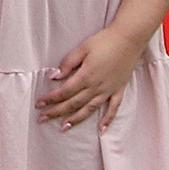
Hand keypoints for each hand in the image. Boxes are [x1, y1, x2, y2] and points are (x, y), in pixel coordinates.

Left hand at [37, 22, 153, 129]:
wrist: (129, 39)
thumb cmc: (105, 41)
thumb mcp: (83, 48)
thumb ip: (68, 63)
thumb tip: (54, 76)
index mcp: (86, 75)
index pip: (64, 91)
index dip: (50, 98)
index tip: (39, 104)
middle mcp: (96, 86)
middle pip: (73, 103)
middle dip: (57, 112)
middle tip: (43, 118)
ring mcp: (108, 90)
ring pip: (89, 109)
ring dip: (76, 119)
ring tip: (64, 127)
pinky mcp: (118, 90)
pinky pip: (113, 108)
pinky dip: (108, 120)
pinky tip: (101, 130)